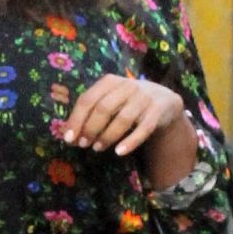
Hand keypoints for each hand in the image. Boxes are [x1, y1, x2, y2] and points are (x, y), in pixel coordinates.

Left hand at [61, 75, 184, 156]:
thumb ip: (90, 114)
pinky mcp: (157, 111)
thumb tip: (69, 137)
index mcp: (109, 82)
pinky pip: (143, 129)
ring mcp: (143, 98)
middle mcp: (127, 86)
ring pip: (122, 119)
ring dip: (107, 136)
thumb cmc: (127, 102)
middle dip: (90, 128)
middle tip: (83, 144)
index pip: (88, 99)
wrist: (164, 100)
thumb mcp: (109, 101)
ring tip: (97, 148)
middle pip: (104, 108)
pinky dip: (130, 141)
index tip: (68, 138)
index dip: (76, 120)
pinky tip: (119, 152)